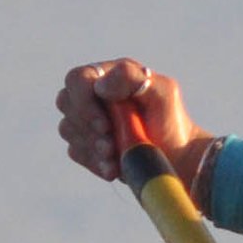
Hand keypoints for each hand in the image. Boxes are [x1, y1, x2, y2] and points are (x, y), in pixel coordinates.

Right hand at [58, 58, 215, 184]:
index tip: (105, 124)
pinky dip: (95, 162)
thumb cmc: (170, 121)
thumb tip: (101, 85)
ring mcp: (86, 120)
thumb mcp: (163, 93)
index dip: (84, 101)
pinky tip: (115, 167)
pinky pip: (76, 152)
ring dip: (92, 146)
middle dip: (88, 127)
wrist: (176, 156)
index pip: (77, 79)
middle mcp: (93, 94)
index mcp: (108, 75)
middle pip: (66, 103)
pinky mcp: (86, 144)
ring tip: (118, 156)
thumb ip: (133, 79)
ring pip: (67, 129)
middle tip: (113, 144)